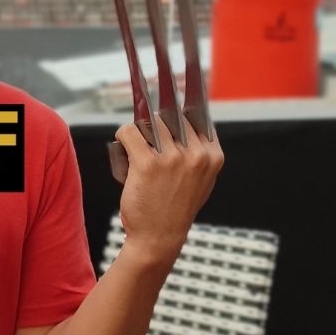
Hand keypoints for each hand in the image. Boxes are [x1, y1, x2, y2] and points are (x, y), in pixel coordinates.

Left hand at [114, 115, 223, 261]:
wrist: (159, 238)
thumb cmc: (175, 208)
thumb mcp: (200, 180)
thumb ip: (197, 154)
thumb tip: (180, 123)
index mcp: (212, 156)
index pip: (197, 118)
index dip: (180, 111)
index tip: (173, 96)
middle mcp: (196, 155)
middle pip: (172, 117)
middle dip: (156, 121)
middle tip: (147, 130)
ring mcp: (172, 158)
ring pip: (150, 122)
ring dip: (139, 129)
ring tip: (135, 143)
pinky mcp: (147, 164)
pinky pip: (130, 132)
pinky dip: (123, 134)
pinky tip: (123, 143)